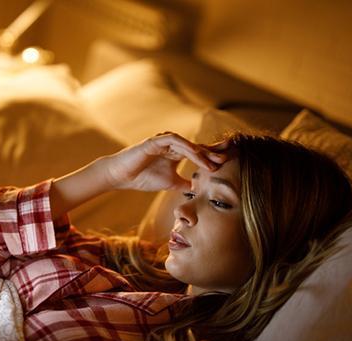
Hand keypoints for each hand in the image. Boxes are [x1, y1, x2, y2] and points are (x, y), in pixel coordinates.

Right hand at [102, 132, 228, 191]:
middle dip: (214, 151)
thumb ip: (185, 183)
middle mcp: (172, 144)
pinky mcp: (155, 141)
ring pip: (188, 144)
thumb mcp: (170, 183)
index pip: (199, 152)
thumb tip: (199, 189)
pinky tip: (197, 156)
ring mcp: (164, 141)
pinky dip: (187, 148)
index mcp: (176, 153)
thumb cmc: (142, 178)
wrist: (121, 176)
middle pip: (198, 146)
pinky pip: (175, 141)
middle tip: (230, 156)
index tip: (229, 161)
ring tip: (215, 164)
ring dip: (202, 154)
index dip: (213, 155)